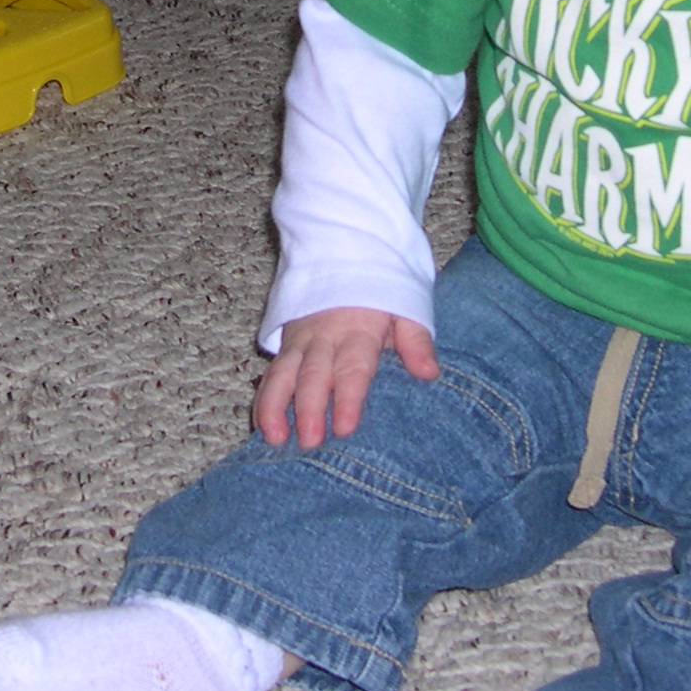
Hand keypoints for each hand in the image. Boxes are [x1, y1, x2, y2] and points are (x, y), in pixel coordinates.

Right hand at [254, 306, 438, 448]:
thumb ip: (415, 341)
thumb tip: (429, 373)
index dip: (348, 398)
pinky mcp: (286, 345)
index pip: (353, 368)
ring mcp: (300, 341)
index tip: (345, 428)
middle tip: (310, 442)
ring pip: (283, 373)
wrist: (343, 249)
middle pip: (314, 375)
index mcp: (359, 330)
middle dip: (309, 409)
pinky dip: (264, 399)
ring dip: (276, 406)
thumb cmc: (380, 288)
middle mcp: (324, 337)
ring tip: (275, 438)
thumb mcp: (406, 306)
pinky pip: (271, 373)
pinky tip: (261, 427)